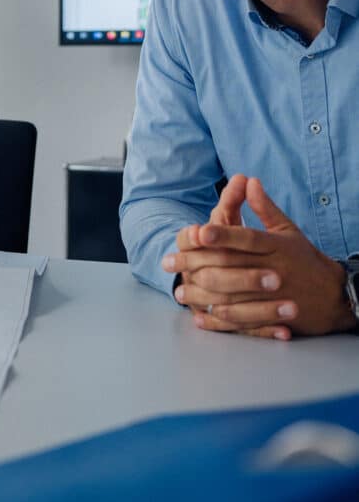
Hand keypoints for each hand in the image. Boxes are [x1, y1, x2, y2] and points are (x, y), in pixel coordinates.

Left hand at [163, 176, 353, 338]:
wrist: (333, 296)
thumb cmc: (304, 259)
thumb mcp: (287, 230)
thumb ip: (264, 207)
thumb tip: (248, 179)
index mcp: (277, 247)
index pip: (247, 238)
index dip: (222, 235)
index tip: (197, 232)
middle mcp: (275, 271)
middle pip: (232, 266)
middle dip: (197, 263)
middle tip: (168, 262)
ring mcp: (274, 297)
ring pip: (233, 296)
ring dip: (203, 294)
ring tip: (178, 290)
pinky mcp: (272, 318)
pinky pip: (242, 321)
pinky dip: (220, 321)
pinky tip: (199, 316)